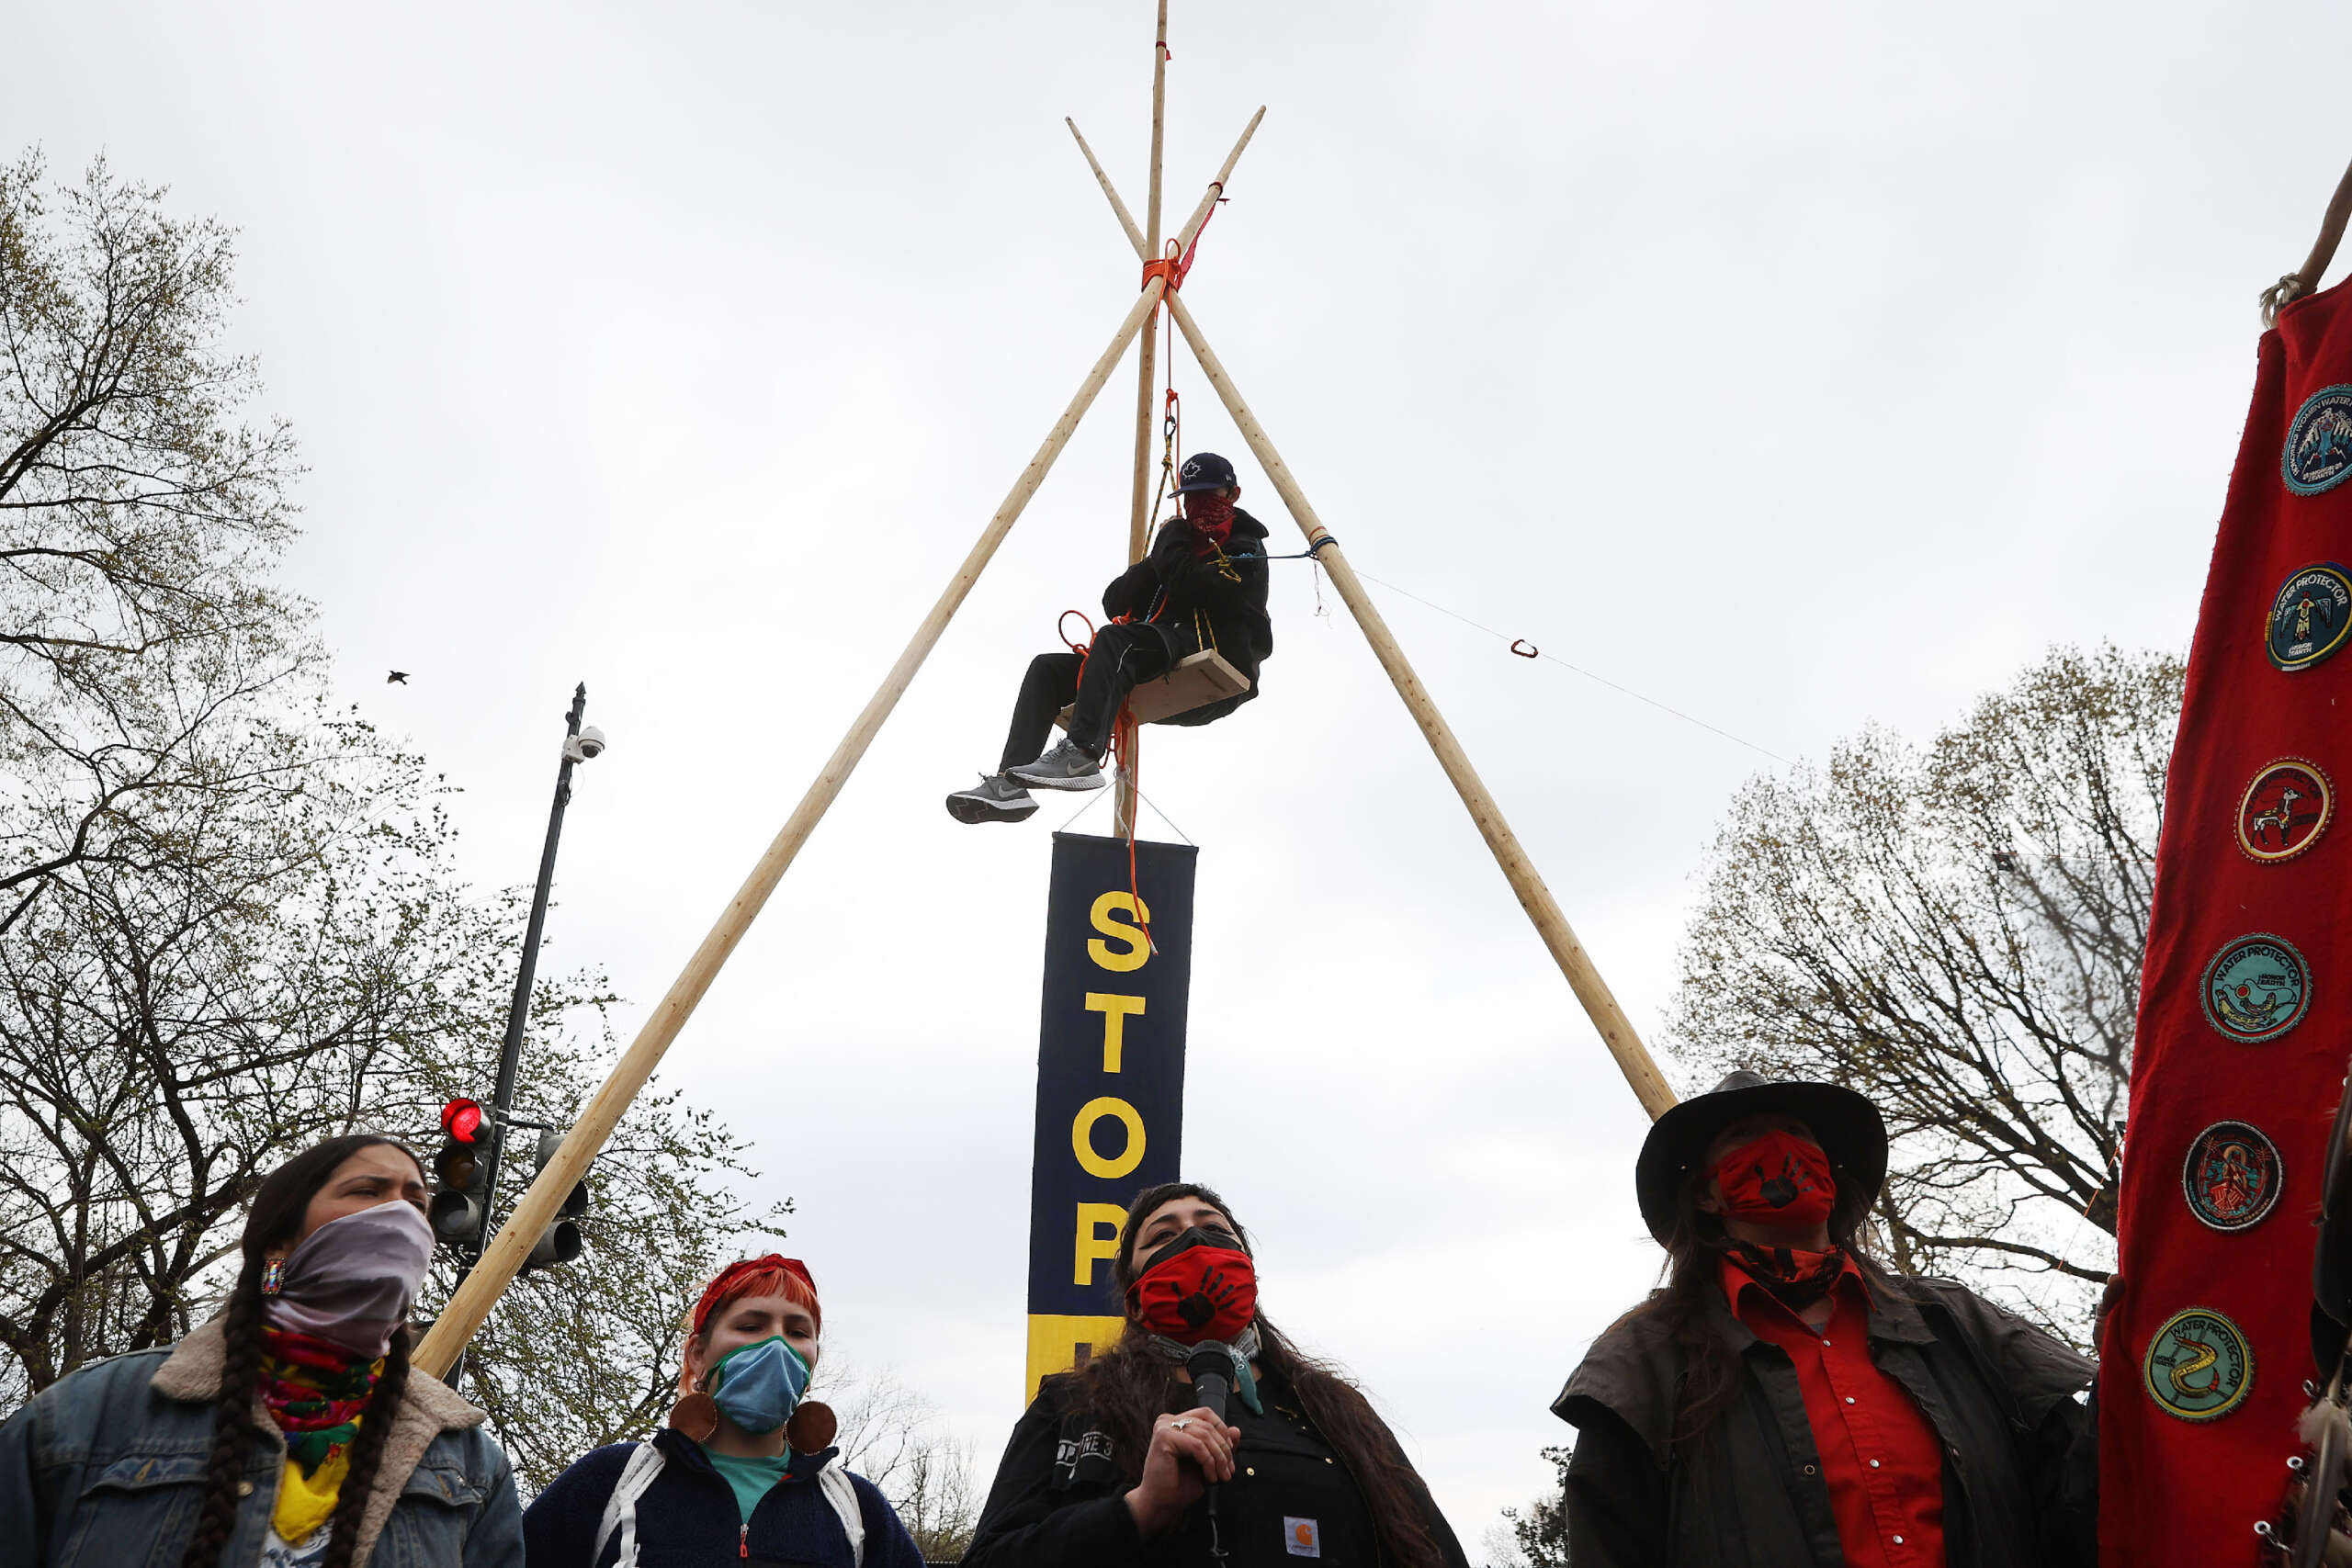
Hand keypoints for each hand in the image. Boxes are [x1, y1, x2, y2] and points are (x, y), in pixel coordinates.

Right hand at [1123, 1406, 1241, 1536]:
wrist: (1161, 1504)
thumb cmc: (1179, 1486)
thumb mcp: (1207, 1463)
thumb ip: (1219, 1446)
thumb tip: (1236, 1431)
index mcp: (1176, 1423)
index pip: (1206, 1414)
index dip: (1222, 1431)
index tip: (1230, 1454)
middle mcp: (1168, 1421)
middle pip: (1208, 1424)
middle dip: (1224, 1449)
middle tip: (1228, 1470)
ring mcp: (1164, 1427)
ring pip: (1205, 1435)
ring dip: (1218, 1458)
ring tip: (1221, 1475)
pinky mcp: (1164, 1438)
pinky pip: (1197, 1445)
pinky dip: (1208, 1462)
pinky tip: (1209, 1476)